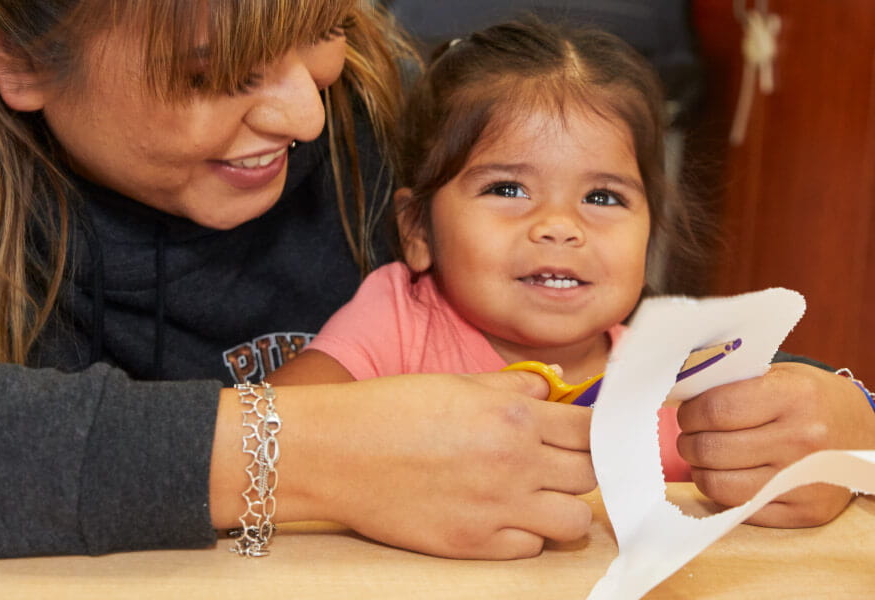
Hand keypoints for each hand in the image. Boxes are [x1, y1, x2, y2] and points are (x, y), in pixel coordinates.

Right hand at [269, 371, 594, 558]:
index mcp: (512, 416)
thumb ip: (510, 387)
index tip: (586, 435)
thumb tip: (549, 391)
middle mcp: (515, 463)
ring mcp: (497, 508)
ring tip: (536, 495)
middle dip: (582, 466)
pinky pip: (531, 547)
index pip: (590, 429)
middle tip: (559, 462)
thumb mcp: (454, 382)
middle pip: (590, 474)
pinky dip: (525, 533)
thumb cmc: (387, 410)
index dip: (594, 431)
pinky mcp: (474, 543)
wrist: (335, 452)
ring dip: (562, 506)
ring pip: (573, 520)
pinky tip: (501, 514)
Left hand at [677, 361, 874, 526]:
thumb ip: (735, 385)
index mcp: (794, 397)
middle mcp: (802, 439)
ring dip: (700, 470)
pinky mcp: (805, 512)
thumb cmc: (812, 400)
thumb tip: (679, 397)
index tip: (687, 414)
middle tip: (691, 437)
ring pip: (720, 485)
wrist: (867, 434)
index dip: (690, 414)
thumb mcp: (782, 377)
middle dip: (689, 442)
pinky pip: (740, 509)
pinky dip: (723, 494)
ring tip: (704, 457)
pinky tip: (727, 476)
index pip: (716, 409)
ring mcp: (804, 479)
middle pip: (713, 449)